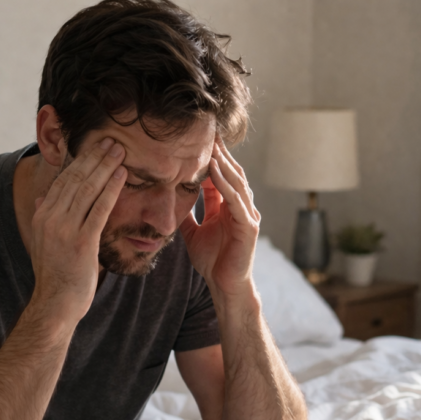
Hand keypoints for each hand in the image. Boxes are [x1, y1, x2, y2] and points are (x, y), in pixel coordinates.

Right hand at [29, 138, 126, 320]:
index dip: (80, 161)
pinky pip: (100, 209)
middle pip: (75, 179)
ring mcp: (65, 229)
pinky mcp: (82, 242)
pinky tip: (122, 175)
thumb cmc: (55, 274)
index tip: (94, 146)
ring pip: (87, 189)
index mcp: (42, 215)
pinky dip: (111, 189)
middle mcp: (51, 218)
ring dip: (105, 167)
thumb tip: (41, 197)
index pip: (63, 180)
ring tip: (119, 151)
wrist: (55, 304)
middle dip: (94, 157)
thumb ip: (44, 217)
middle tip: (111, 140)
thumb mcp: (44, 242)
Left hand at [179, 134, 259, 296]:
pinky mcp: (249, 227)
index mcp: (228, 207)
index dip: (211, 159)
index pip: (221, 176)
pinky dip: (225, 184)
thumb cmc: (212, 262)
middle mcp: (240, 207)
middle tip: (208, 132)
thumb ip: (187, 215)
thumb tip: (171, 200)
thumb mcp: (192, 232)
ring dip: (223, 164)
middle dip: (221, 154)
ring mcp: (247, 216)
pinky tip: (215, 171)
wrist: (224, 286)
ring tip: (211, 146)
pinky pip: (236, 200)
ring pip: (236, 182)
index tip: (198, 140)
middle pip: (231, 173)